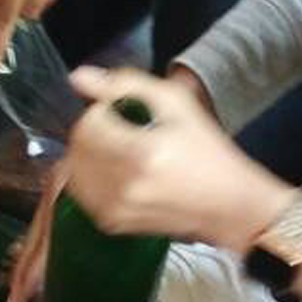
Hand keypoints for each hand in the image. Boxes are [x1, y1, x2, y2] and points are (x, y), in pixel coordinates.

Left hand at [3, 67, 214, 301]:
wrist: (228, 205)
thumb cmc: (207, 150)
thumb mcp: (176, 102)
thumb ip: (124, 84)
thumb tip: (78, 77)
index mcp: (142, 154)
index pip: (89, 123)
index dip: (102, 109)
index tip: (124, 112)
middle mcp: (124, 187)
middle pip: (77, 146)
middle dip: (92, 129)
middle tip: (122, 128)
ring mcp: (115, 210)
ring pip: (74, 168)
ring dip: (88, 152)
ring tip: (120, 148)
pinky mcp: (111, 224)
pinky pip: (80, 189)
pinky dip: (89, 174)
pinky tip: (116, 169)